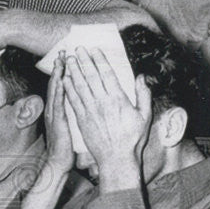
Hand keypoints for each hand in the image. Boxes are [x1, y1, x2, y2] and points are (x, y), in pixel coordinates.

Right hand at [44, 52, 73, 173]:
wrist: (59, 162)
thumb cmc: (67, 146)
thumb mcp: (69, 125)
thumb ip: (74, 111)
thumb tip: (82, 99)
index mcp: (59, 109)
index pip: (63, 85)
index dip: (65, 71)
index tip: (70, 58)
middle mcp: (55, 108)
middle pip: (58, 83)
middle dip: (60, 67)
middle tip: (63, 52)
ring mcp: (55, 114)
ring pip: (56, 89)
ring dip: (59, 74)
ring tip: (61, 60)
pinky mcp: (58, 121)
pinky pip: (59, 103)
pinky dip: (60, 90)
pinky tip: (62, 81)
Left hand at [61, 47, 150, 185]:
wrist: (116, 159)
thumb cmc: (133, 139)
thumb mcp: (145, 116)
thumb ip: (143, 95)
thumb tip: (141, 77)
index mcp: (118, 100)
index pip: (106, 75)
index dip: (99, 61)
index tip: (94, 50)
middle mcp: (102, 103)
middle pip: (90, 77)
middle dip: (84, 61)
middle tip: (78, 49)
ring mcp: (90, 111)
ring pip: (79, 86)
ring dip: (73, 71)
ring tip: (70, 60)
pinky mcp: (81, 120)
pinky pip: (73, 100)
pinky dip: (68, 88)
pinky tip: (65, 79)